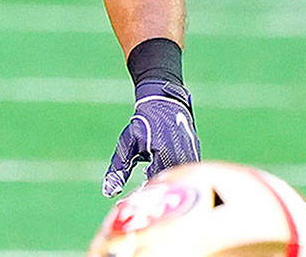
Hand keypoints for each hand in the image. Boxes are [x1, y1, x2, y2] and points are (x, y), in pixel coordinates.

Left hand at [102, 79, 199, 196]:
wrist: (164, 101)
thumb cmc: (143, 122)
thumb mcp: (127, 144)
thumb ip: (118, 169)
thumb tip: (109, 192)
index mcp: (163, 154)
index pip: (154, 185)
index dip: (142, 196)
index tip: (130, 203)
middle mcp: (181, 157)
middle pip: (169, 186)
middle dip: (154, 194)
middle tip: (140, 199)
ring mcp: (192, 156)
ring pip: (180, 181)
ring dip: (167, 185)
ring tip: (152, 188)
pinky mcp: (196, 154)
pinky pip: (187, 173)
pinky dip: (176, 177)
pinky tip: (165, 178)